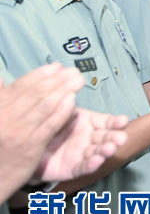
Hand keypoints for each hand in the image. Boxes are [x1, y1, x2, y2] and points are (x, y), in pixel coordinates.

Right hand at [0, 64, 83, 186]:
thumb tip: (1, 78)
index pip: (21, 86)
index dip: (41, 74)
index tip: (57, 66)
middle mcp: (6, 117)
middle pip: (36, 93)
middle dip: (58, 79)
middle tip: (74, 71)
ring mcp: (19, 132)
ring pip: (45, 106)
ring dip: (64, 90)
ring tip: (78, 80)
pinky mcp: (31, 146)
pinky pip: (50, 124)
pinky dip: (62, 111)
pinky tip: (73, 100)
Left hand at [35, 108, 128, 183]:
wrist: (30, 146)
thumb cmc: (48, 125)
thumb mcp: (57, 111)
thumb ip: (65, 104)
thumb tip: (72, 88)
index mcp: (89, 122)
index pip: (107, 121)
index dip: (116, 122)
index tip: (123, 120)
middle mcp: (89, 138)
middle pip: (106, 137)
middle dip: (114, 138)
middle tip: (120, 138)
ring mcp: (82, 153)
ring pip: (97, 152)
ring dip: (106, 150)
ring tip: (110, 148)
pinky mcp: (73, 168)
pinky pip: (83, 167)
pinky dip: (91, 165)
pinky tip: (96, 161)